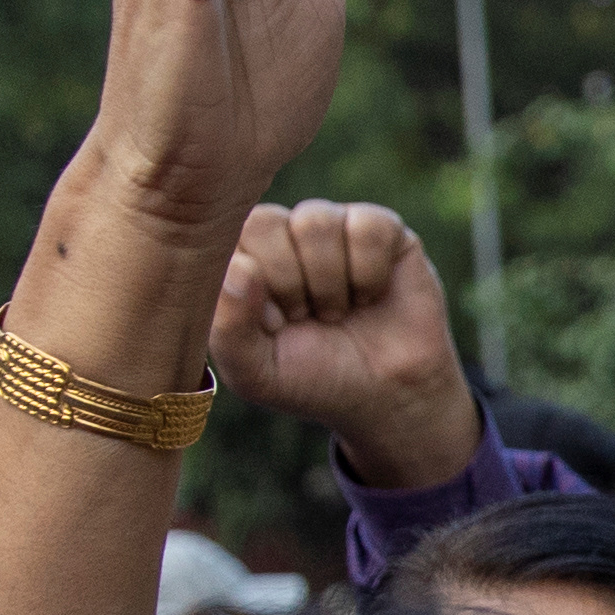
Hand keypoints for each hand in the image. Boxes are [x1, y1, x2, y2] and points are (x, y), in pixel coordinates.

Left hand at [217, 201, 480, 490]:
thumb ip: (228, 325)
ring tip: (337, 310)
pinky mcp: (380, 228)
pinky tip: (371, 295)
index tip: (272, 325)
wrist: (388, 393)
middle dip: (288, 283)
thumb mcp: (255, 372)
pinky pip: (367, 228)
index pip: (225, 239)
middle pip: (265, 222)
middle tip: (306, 317)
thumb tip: (240, 266)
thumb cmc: (313, 379)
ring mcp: (331, 226)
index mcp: (243, 259)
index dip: (251, 286)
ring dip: (329, 282)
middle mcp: (282, 234)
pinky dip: (369, 273)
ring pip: (315, 221)